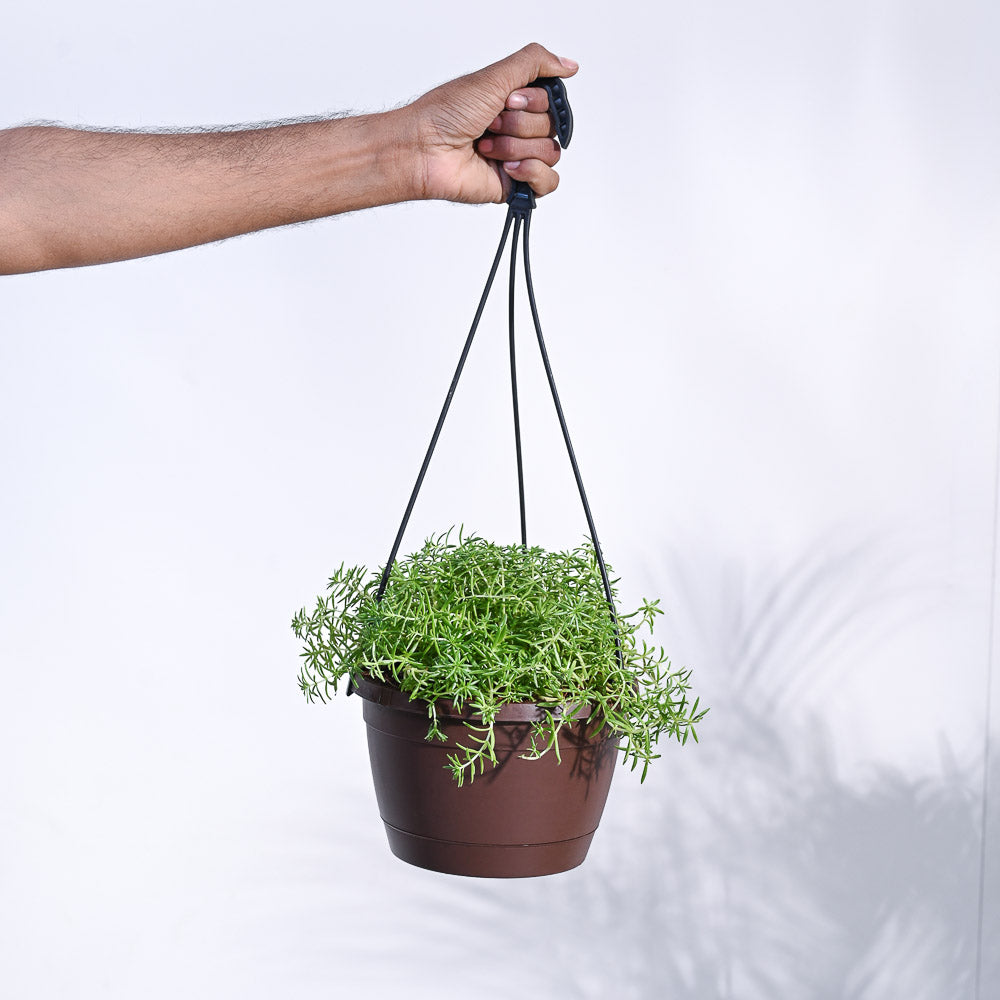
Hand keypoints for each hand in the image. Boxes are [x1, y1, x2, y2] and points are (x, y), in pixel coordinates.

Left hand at [406, 43, 578, 204]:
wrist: (424, 150)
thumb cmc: (446, 114)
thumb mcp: (494, 76)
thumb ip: (534, 63)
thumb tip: (569, 65)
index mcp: (514, 101)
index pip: (551, 100)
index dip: (533, 101)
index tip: (508, 100)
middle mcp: (517, 128)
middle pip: (552, 126)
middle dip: (519, 125)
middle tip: (489, 124)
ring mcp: (517, 157)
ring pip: (550, 152)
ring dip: (516, 147)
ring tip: (487, 147)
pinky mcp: (515, 184)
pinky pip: (549, 181)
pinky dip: (532, 173)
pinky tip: (507, 168)